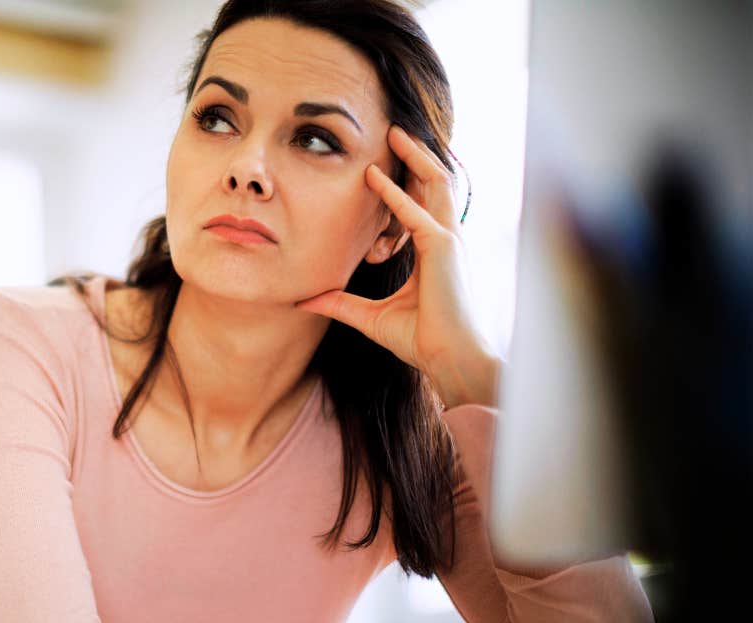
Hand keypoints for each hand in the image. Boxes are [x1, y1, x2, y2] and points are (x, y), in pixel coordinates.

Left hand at [293, 124, 499, 408]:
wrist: (448, 359)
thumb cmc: (420, 340)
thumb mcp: (368, 316)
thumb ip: (339, 303)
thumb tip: (303, 300)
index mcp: (435, 249)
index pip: (422, 204)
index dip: (405, 182)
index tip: (382, 164)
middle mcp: (446, 238)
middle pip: (434, 184)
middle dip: (416, 156)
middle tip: (393, 132)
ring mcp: (448, 241)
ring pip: (435, 185)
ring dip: (414, 158)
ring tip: (394, 134)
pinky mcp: (442, 249)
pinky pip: (414, 214)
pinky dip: (394, 194)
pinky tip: (374, 176)